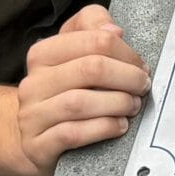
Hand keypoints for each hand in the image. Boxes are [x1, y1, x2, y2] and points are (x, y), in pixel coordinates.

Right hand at [13, 4, 151, 173]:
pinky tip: (119, 126)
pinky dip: (103, 128)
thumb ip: (92, 31)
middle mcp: (33, 83)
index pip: (93, 40)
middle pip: (90, 68)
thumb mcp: (72, 55)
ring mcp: (32, 115)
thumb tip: (114, 30)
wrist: (32, 139)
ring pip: (79, 102)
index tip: (141, 66)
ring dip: (117, 103)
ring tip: (133, 106)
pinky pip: (73, 133)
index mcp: (42, 54)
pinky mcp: (38, 145)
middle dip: (126, 77)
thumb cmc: (63, 92)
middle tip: (143, 86)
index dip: (126, 52)